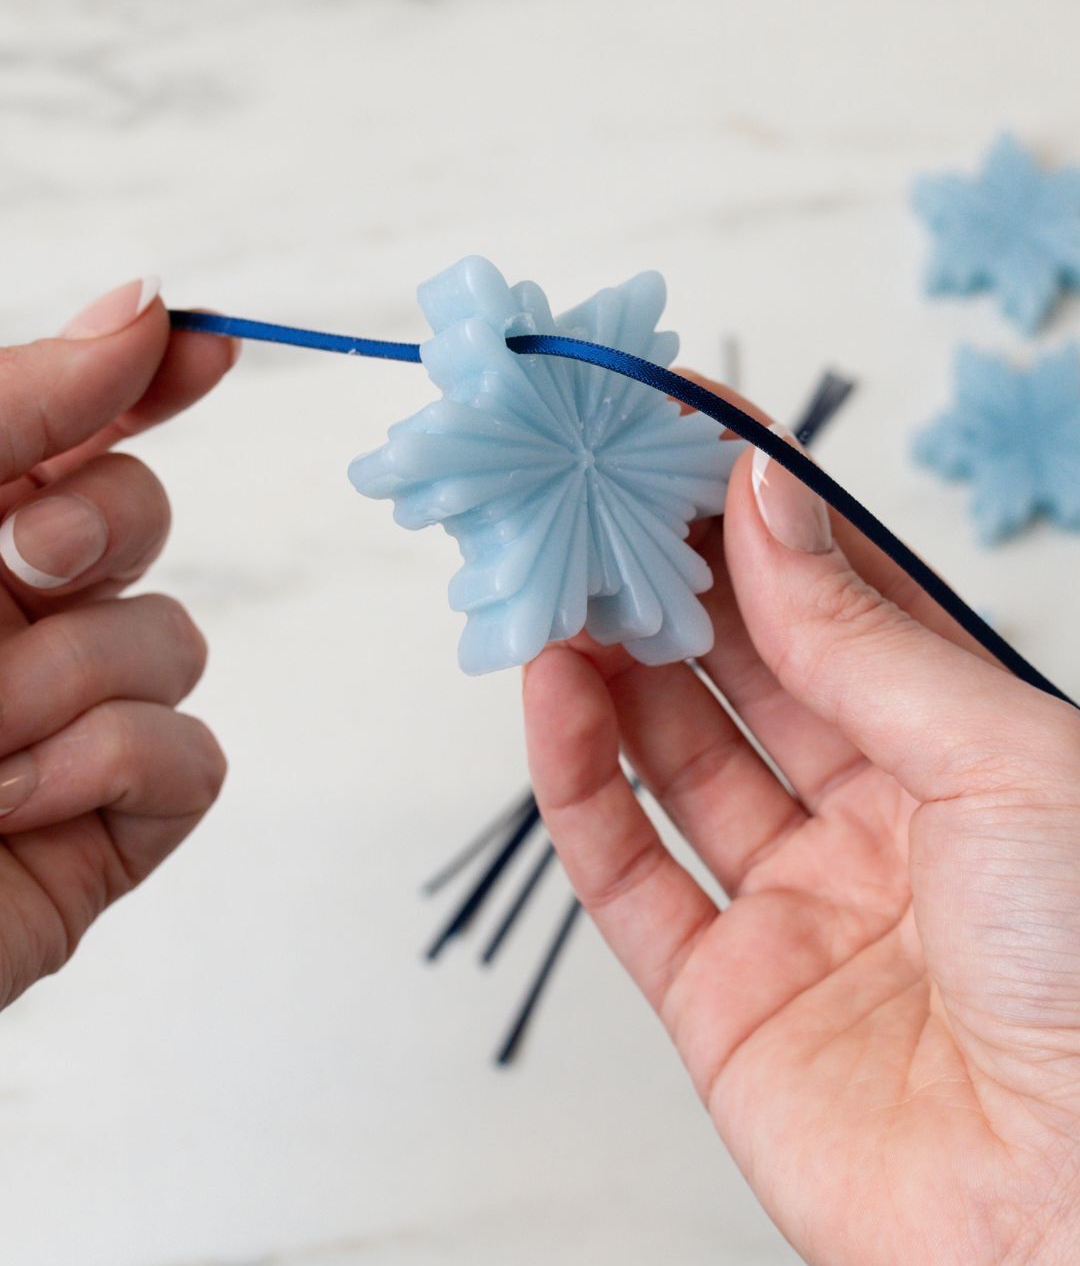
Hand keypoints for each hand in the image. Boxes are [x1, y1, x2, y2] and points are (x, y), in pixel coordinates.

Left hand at [0, 279, 235, 1007]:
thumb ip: (12, 407)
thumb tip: (140, 305)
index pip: (73, 429)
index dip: (147, 376)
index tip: (207, 344)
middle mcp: (10, 615)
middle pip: (146, 515)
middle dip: (105, 526)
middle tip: (25, 564)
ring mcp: (69, 717)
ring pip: (176, 638)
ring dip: (72, 680)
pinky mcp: (113, 817)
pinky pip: (194, 753)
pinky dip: (112, 767)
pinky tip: (11, 805)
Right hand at [524, 383, 1079, 1265]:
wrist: (1077, 1218)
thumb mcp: (998, 757)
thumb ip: (859, 637)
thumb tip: (765, 500)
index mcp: (959, 748)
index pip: (836, 600)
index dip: (761, 510)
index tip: (686, 424)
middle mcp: (875, 817)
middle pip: (742, 668)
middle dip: (668, 576)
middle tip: (594, 492)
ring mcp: (793, 904)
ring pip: (674, 753)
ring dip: (609, 659)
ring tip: (554, 574)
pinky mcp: (719, 995)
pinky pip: (628, 866)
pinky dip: (578, 774)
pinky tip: (553, 688)